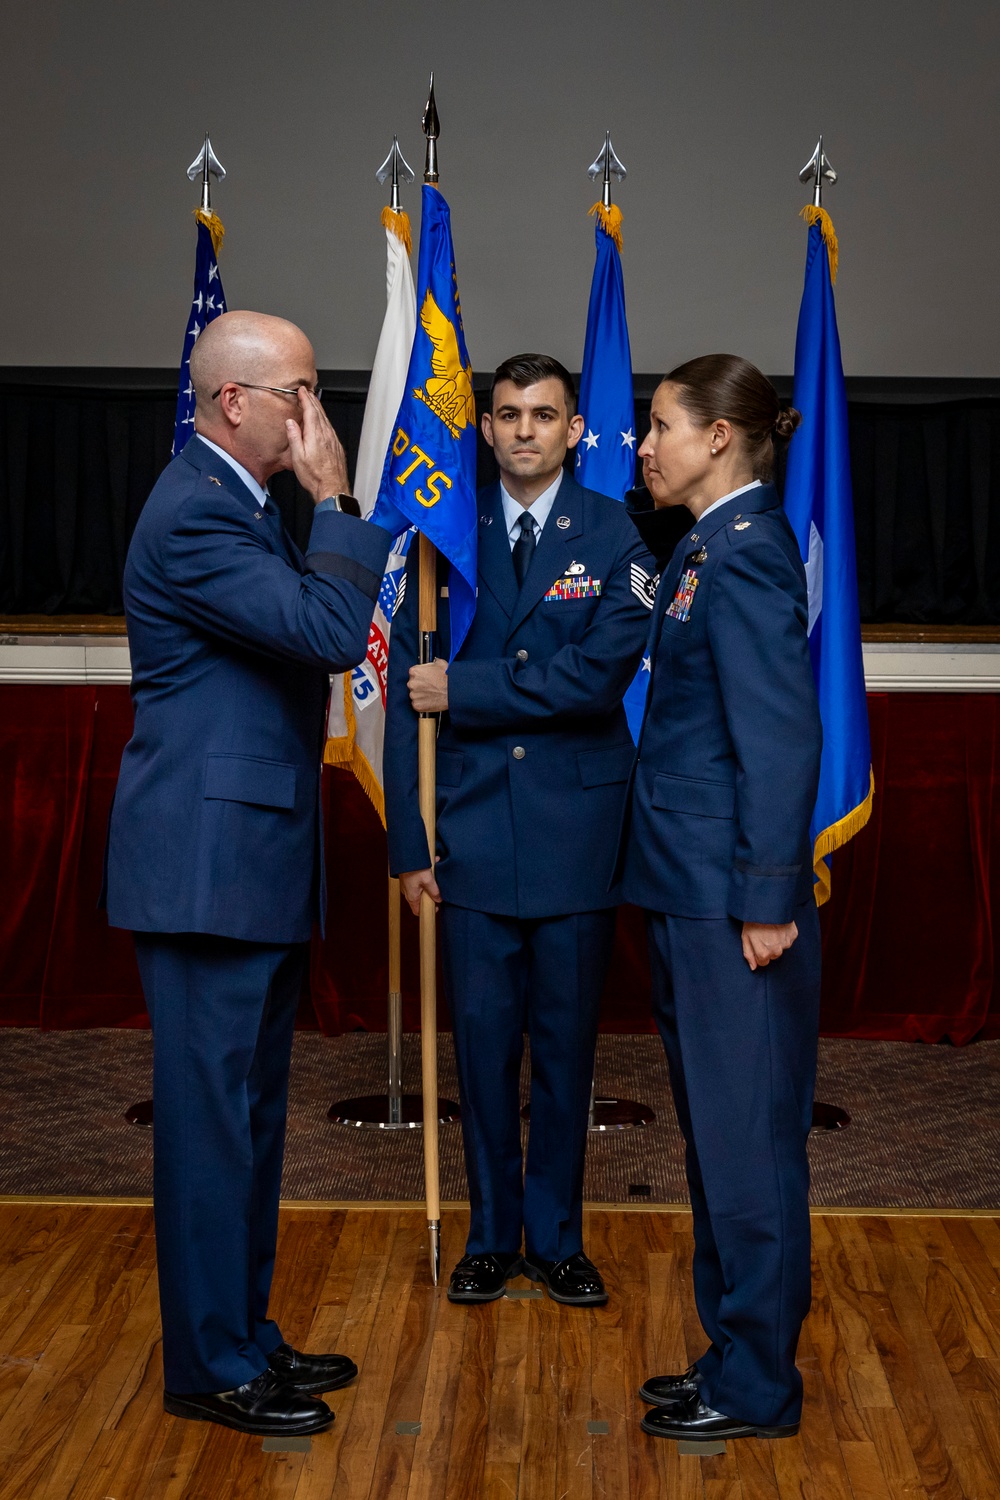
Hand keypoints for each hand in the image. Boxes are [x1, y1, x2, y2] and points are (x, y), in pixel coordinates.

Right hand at [285, 386, 349, 504]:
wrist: (333, 488)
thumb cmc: (315, 477)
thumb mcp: (298, 457)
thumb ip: (294, 437)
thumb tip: (291, 422)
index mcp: (315, 435)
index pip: (311, 410)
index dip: (306, 399)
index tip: (302, 391)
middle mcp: (326, 435)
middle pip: (320, 412)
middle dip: (313, 400)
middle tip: (307, 392)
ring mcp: (333, 440)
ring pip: (326, 419)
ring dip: (319, 408)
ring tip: (314, 402)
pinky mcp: (337, 446)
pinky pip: (330, 427)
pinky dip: (324, 419)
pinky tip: (322, 421)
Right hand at [400, 867, 441, 915]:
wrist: (406, 854)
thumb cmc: (414, 868)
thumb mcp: (428, 880)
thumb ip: (434, 891)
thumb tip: (439, 899)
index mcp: (412, 896)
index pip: (417, 911)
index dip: (427, 911)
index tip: (436, 906)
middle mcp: (408, 892)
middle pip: (420, 899)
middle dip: (430, 895)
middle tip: (437, 890)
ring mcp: (407, 885)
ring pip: (420, 888)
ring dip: (429, 882)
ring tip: (435, 874)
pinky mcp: (408, 878)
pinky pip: (418, 880)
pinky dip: (425, 875)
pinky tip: (431, 865)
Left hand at [407, 659, 448, 712]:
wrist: (453, 692)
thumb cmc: (448, 678)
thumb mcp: (441, 664)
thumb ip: (433, 662)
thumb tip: (434, 662)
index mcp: (414, 671)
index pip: (413, 674)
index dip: (421, 677)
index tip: (426, 679)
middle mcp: (412, 683)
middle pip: (413, 685)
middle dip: (420, 686)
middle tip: (430, 687)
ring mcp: (413, 695)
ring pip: (415, 695)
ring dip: (421, 695)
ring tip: (431, 694)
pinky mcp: (417, 705)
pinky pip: (417, 704)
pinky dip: (422, 704)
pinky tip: (430, 701)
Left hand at [741, 920, 797, 970]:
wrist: (768, 906)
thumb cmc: (754, 921)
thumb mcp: (745, 937)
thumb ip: (749, 954)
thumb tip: (753, 968)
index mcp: (764, 953)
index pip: (763, 962)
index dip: (759, 953)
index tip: (757, 944)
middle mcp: (776, 951)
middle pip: (772, 956)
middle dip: (768, 948)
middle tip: (763, 935)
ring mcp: (786, 944)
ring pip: (781, 948)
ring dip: (776, 942)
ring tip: (771, 930)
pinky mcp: (793, 936)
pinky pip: (788, 940)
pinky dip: (784, 936)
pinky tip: (778, 927)